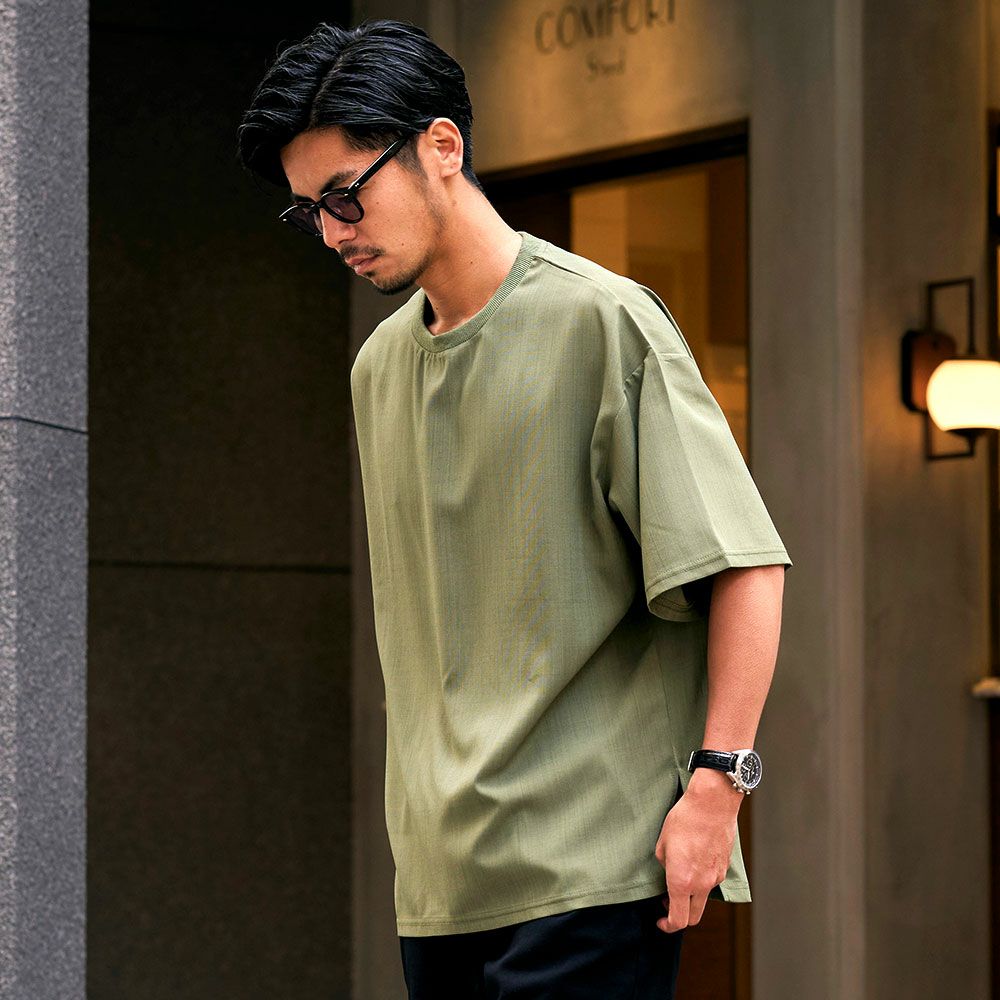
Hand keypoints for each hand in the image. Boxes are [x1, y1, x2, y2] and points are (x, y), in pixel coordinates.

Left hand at [653, 770, 741, 932]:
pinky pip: (712, 881)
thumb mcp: (662, 843)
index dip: (667, 925)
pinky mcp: (724, 866)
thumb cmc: (684, 820)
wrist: (712, 804)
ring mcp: (716, 876)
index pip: (678, 919)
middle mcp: (702, 884)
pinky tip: (694, 860)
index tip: (660, 920)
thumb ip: (664, 865)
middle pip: (693, 917)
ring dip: (691, 896)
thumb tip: (669, 871)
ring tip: (680, 874)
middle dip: (679, 917)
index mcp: (682, 881)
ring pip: (703, 898)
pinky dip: (702, 880)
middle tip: (667, 903)